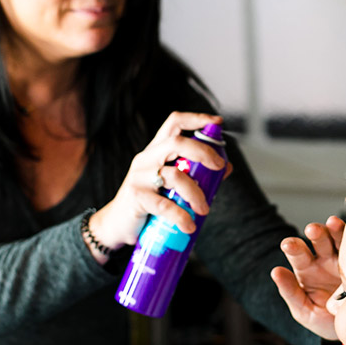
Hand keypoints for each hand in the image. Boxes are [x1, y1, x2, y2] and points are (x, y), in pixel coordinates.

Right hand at [87, 112, 231, 261]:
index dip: (196, 118)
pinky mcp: (136, 196)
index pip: (174, 123)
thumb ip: (196, 174)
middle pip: (176, 142)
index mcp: (156, 150)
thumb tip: (227, 167)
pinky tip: (189, 226)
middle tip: (219, 166)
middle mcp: (146, 158)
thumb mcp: (172, 185)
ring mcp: (139, 176)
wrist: (118, 225)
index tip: (217, 122)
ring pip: (174, 175)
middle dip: (203, 152)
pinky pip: (163, 204)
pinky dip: (181, 216)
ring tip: (204, 210)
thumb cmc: (149, 202)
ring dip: (195, 193)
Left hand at [270, 215, 344, 340]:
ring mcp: (345, 258)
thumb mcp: (304, 311)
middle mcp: (325, 259)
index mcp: (306, 269)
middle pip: (319, 240)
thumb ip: (290, 292)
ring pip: (339, 238)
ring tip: (333, 223)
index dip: (293, 247)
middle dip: (316, 233)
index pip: (298, 254)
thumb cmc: (324, 320)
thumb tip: (275, 271)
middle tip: (312, 230)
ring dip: (336, 229)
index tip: (288, 245)